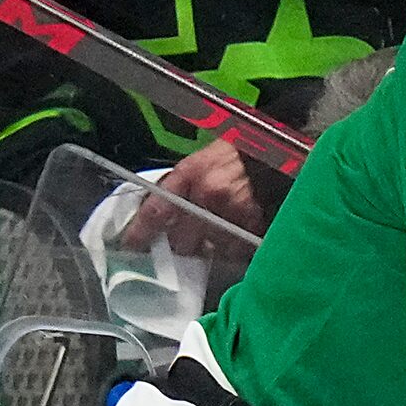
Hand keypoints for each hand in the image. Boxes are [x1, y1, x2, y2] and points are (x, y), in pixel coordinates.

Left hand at [124, 139, 265, 253]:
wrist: (274, 154)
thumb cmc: (237, 156)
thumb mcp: (201, 162)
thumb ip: (182, 187)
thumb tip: (163, 216)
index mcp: (190, 174)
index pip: (156, 210)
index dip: (141, 231)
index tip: (131, 246)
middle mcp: (208, 194)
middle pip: (183, 240)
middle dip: (181, 246)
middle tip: (182, 247)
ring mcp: (232, 211)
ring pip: (210, 249)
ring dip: (210, 249)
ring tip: (216, 240)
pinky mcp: (254, 224)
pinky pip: (237, 251)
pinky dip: (234, 250)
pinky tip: (236, 240)